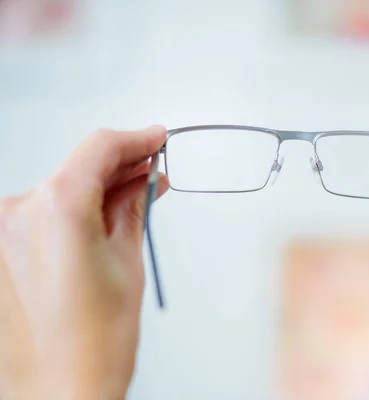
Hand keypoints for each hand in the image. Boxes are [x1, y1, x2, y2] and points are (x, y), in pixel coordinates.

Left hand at [0, 126, 169, 398]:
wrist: (60, 392)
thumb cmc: (94, 344)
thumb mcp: (128, 261)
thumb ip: (133, 208)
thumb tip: (144, 180)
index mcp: (56, 209)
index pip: (100, 148)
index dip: (136, 139)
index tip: (156, 140)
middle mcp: (17, 213)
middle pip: (78, 167)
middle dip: (120, 166)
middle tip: (153, 172)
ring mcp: (1, 231)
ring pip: (59, 189)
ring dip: (96, 189)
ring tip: (131, 200)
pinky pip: (40, 213)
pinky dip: (71, 210)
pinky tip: (99, 218)